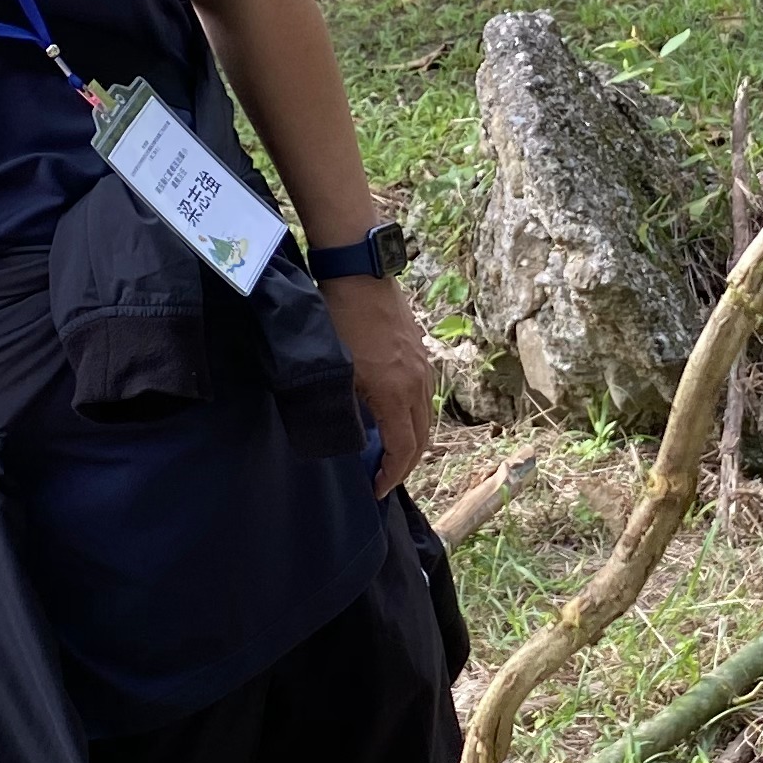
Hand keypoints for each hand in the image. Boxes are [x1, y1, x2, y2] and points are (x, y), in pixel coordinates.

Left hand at [323, 273, 435, 499]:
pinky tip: (393, 418)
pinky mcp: (420, 353)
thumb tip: (352, 437)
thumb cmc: (341, 318)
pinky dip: (412, 418)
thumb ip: (347, 409)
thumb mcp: (337, 371)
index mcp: (396, 393)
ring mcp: (422, 367)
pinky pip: (423, 397)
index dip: (391, 476)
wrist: (360, 273)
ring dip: (410, 442)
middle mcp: (417, 384)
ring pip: (425, 418)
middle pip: (421, 439)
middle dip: (405, 466)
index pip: (402, 449)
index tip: (376, 490)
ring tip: (389, 455)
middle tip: (384, 481)